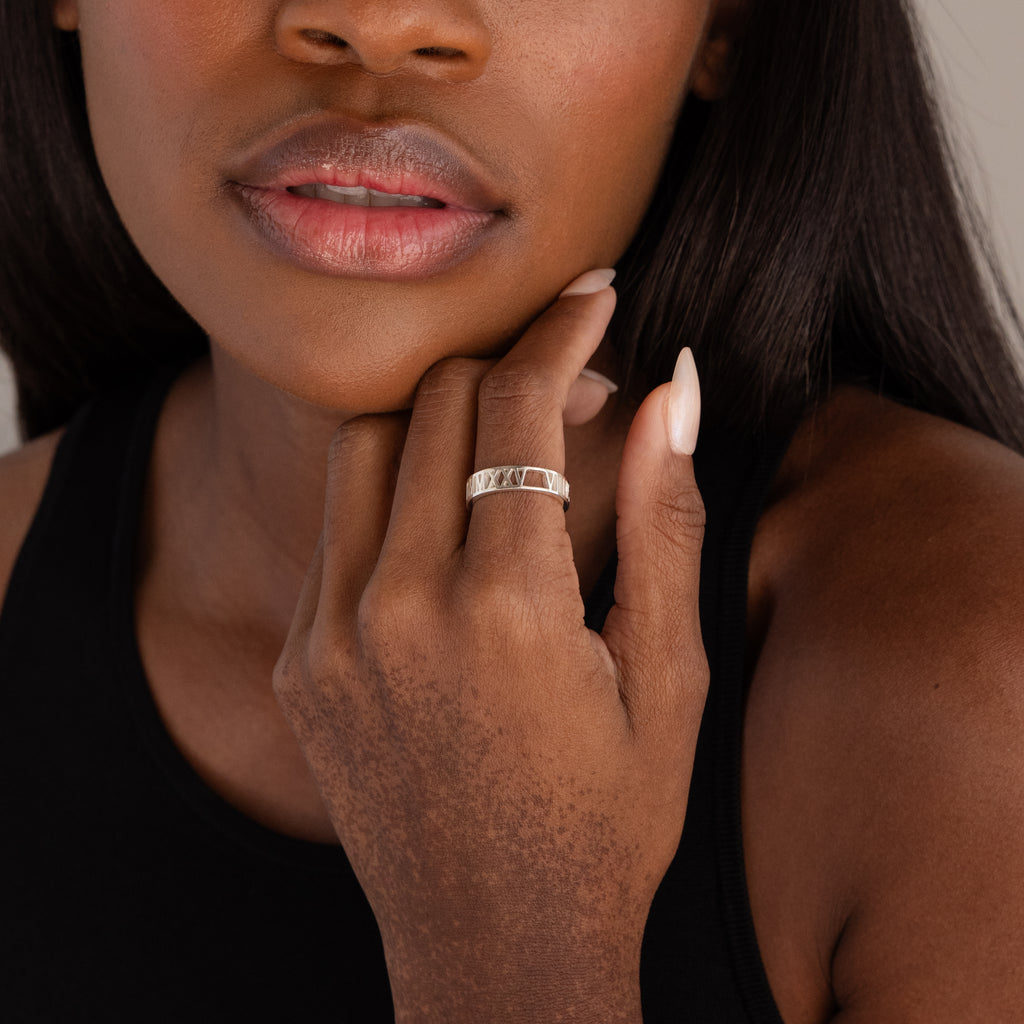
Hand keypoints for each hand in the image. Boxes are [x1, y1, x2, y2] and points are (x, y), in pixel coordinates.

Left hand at [273, 271, 706, 1022]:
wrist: (497, 946)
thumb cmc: (608, 822)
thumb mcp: (669, 676)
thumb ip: (664, 522)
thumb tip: (671, 390)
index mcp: (505, 609)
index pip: (516, 406)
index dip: (563, 333)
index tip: (595, 297)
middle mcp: (399, 610)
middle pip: (434, 402)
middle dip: (509, 364)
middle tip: (572, 385)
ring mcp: (331, 637)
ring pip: (364, 446)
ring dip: (437, 417)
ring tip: (502, 446)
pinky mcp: (301, 664)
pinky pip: (334, 528)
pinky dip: (392, 492)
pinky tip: (449, 527)